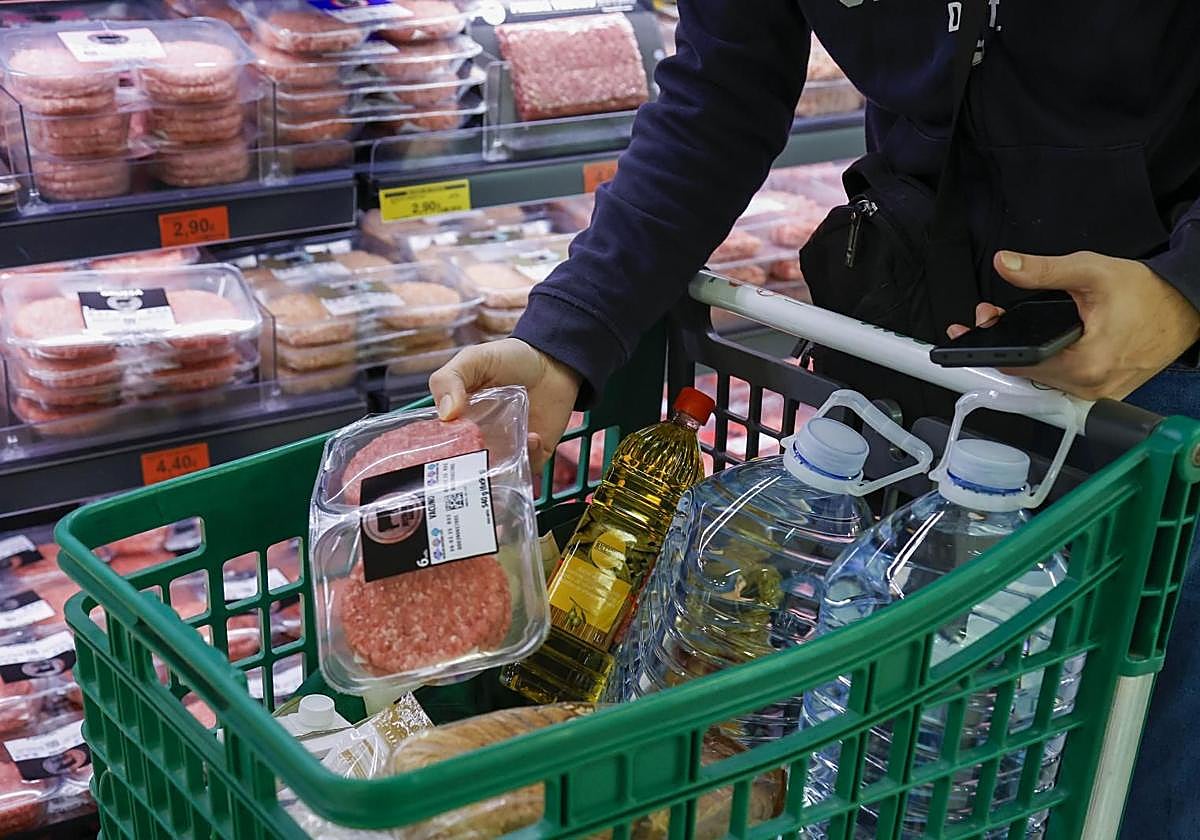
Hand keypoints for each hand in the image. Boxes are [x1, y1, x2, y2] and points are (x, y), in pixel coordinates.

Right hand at [429, 338, 581, 469]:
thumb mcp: (472, 360)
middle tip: (474, 458)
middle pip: (465, 468)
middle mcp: (479, 439)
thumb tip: (446, 414)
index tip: (440, 453)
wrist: (553, 361)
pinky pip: (527, 467)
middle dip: (465, 471)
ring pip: (495, 473)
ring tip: (507, 447)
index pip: (439, 446)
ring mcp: (506, 448)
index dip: (436, 454)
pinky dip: (530, 455)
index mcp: (458, 421)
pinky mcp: (532, 452)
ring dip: (499, 466)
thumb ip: (450, 379)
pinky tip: (533, 436)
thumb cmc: (509, 358)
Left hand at [947, 250, 1199, 399]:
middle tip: (991, 317)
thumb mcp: (1090, 273)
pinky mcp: (1101, 393)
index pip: (1018, 365)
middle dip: (1004, 345)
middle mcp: (1088, 388)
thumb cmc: (1146, 294)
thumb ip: (1043, 271)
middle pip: (1026, 373)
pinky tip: (1039, 345)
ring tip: (1010, 326)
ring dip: (1023, 355)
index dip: (990, 346)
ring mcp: (1096, 395)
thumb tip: (1007, 264)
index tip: (968, 332)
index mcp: (1083, 364)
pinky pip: (1062, 384)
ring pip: (1042, 381)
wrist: (1185, 308)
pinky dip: (1046, 364)